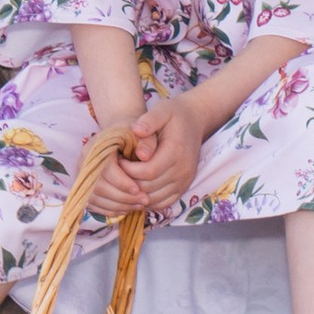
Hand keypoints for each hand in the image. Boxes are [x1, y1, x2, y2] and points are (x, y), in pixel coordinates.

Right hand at [86, 119, 153, 220]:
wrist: (119, 136)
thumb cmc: (133, 134)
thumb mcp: (142, 133)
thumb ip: (146, 142)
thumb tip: (144, 155)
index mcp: (96, 145)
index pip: (105, 169)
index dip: (122, 182)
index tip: (139, 189)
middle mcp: (84, 161)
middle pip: (99, 187)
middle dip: (123, 197)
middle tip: (144, 201)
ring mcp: (82, 175)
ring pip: (96, 199)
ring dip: (119, 205)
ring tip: (140, 205)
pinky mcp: (85, 188)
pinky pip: (94, 205)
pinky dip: (111, 209)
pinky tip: (128, 208)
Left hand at [121, 93, 204, 213]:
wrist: (195, 120)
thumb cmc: (174, 114)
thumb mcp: (162, 110)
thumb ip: (148, 121)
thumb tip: (136, 132)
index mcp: (176, 151)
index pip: (148, 172)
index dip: (129, 170)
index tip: (118, 160)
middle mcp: (183, 170)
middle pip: (149, 188)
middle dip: (130, 182)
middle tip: (118, 171)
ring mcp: (185, 181)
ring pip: (154, 198)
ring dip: (137, 193)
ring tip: (126, 178)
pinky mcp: (184, 187)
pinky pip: (163, 203)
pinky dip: (148, 200)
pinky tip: (138, 187)